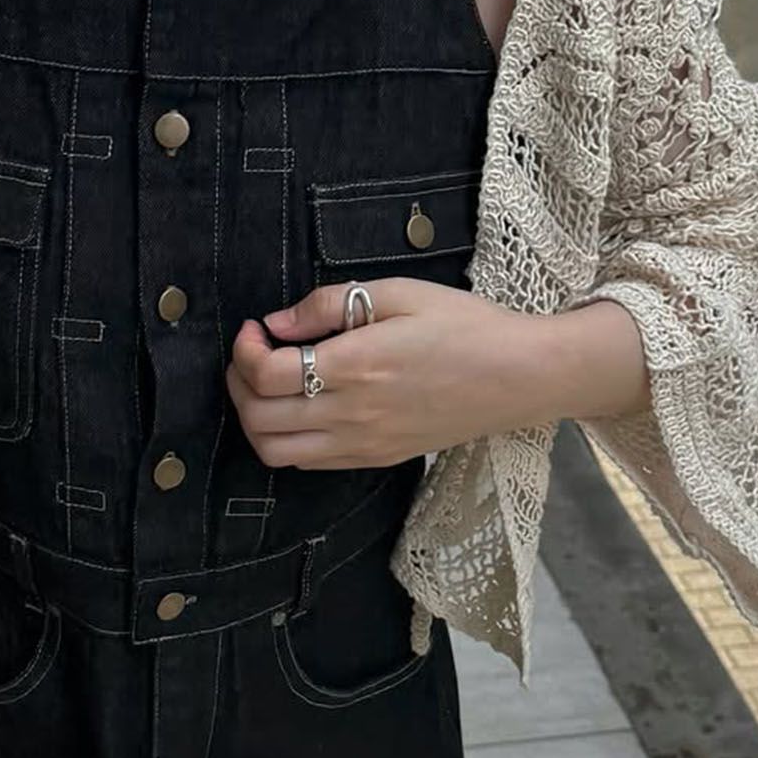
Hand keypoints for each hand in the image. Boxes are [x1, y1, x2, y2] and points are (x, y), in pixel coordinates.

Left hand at [226, 277, 549, 471]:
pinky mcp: (375, 459)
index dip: (244, 349)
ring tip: (268, 386)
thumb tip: (277, 322)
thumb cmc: (465, 326)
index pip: (265, 374)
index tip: (254, 328)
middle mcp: (352, 414)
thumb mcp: (399, 293)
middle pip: (258, 419)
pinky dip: (286, 439)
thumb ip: (330, 303)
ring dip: (255, 419)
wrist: (519, 377)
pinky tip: (301, 406)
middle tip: (251, 355)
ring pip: (275, 452)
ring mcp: (362, 445)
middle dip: (238, 384)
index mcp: (355, 366)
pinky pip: (307, 464)